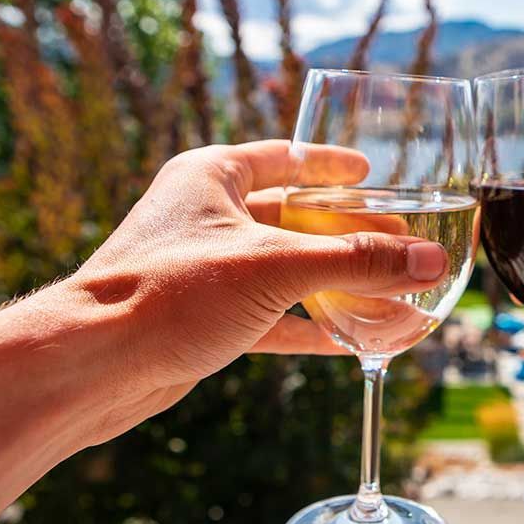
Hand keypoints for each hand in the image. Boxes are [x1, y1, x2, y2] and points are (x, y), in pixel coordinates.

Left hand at [64, 140, 447, 445]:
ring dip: (338, 285)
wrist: (91, 367)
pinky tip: (357, 338)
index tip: (370, 171)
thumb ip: (358, 262)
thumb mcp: (276, 267)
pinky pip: (274, 315)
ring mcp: (205, 271)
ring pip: (287, 271)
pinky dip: (313, 325)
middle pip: (294, 217)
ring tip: (392, 292)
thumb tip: (432, 261)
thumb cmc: (169, 294)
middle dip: (349, 234)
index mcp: (213, 177)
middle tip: (402, 242)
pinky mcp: (205, 320)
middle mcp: (207, 217)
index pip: (284, 156)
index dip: (330, 164)